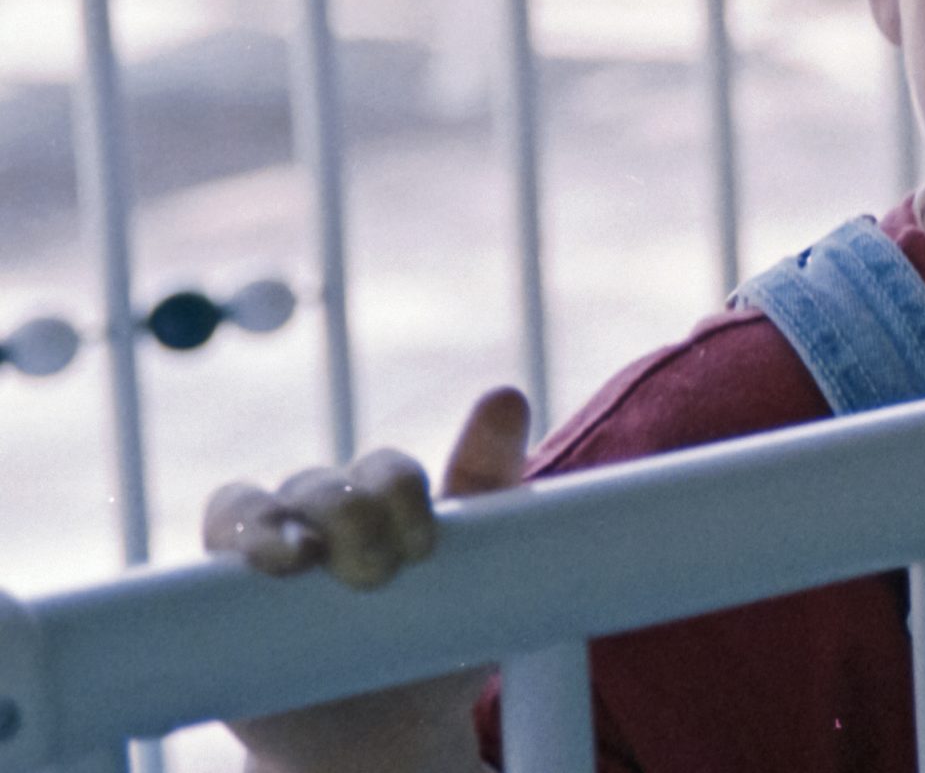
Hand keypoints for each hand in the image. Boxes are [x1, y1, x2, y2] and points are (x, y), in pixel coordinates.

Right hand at [204, 387, 530, 772]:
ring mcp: (269, 545)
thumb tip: (505, 393)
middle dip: (350, 520)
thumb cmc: (434, 638)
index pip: (387, 470)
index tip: (423, 547)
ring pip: (255, 503)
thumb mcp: (478, 571)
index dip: (401, 495)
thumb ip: (489, 483)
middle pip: (323, 486)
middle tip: (375, 577)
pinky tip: (255, 562)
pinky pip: (216, 536)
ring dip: (276, 528)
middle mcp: (322, 510)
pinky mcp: (222, 588)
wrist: (379, 733)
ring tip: (300, 560)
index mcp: (384, 497)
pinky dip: (232, 539)